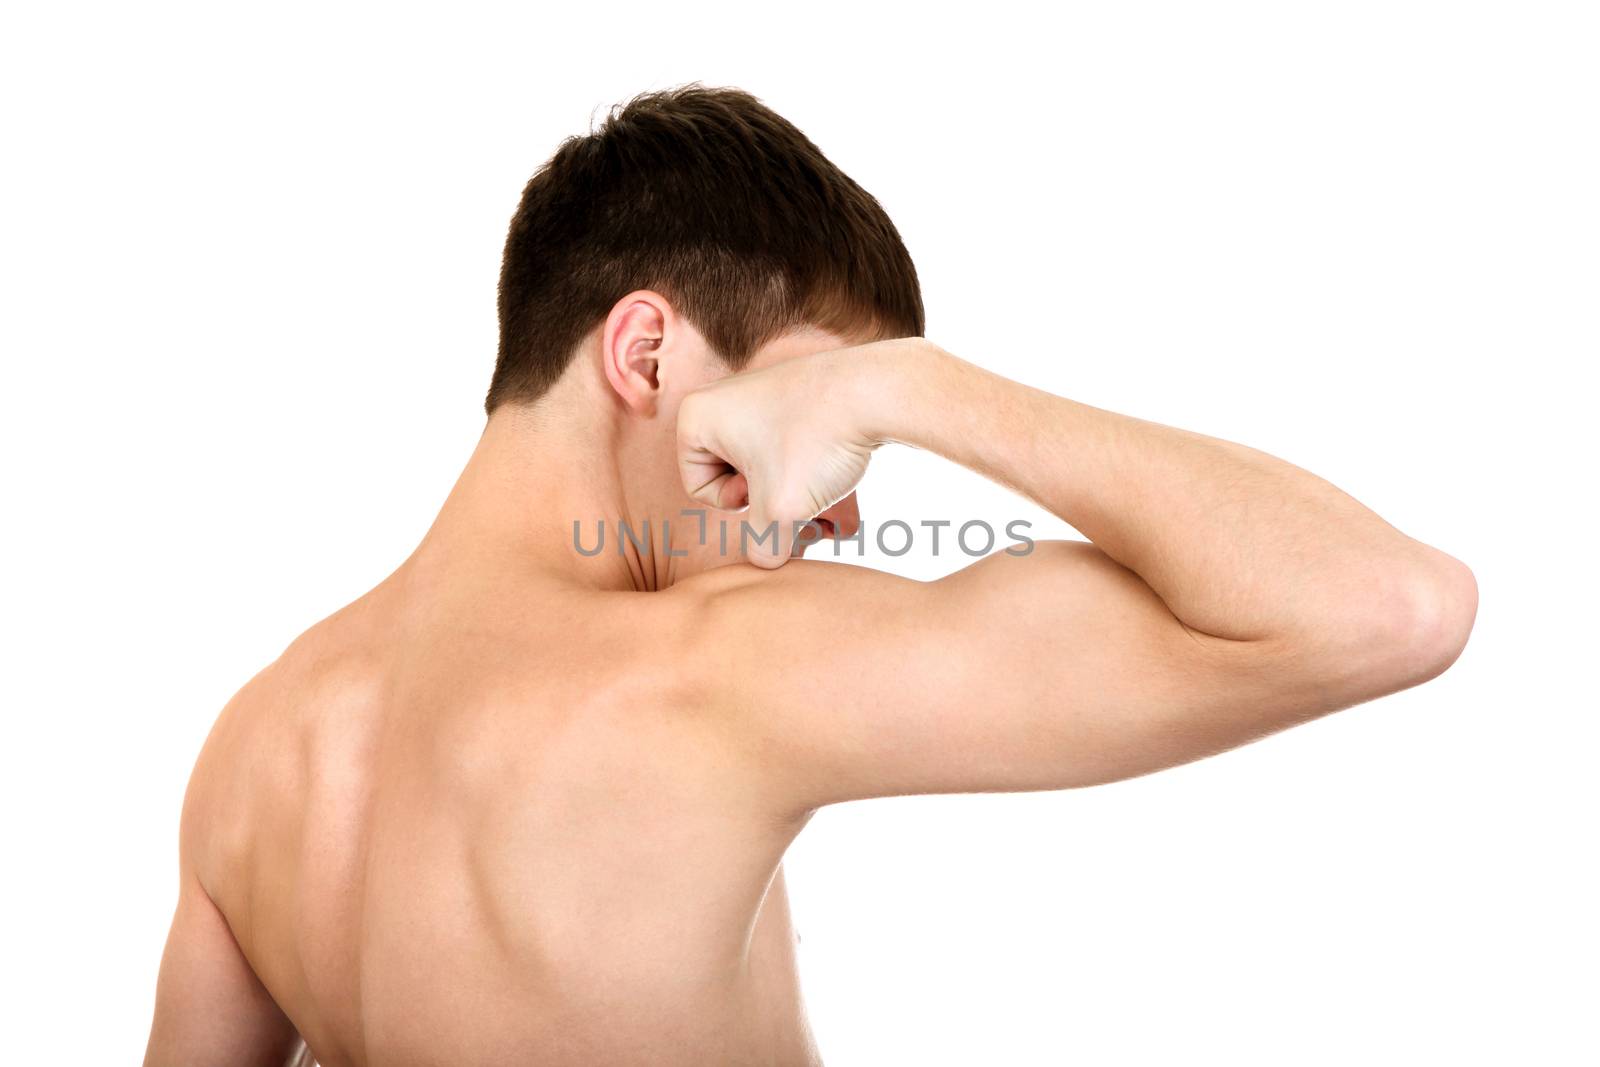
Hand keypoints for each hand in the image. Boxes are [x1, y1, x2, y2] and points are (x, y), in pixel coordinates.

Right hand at [676, 340, 913, 567]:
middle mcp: (720, 397)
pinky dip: (807, 465)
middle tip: (799, 486)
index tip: (771, 482)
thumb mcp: (781, 510)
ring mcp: (757, 391)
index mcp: (696, 416)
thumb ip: (763, 546)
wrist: (876, 392)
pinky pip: (787, 445)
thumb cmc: (817, 442)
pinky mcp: (792, 393)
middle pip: (732, 477)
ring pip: (765, 465)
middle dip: (768, 497)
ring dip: (791, 487)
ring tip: (824, 483)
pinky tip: (835, 466)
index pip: (699, 488)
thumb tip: (766, 562)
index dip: (739, 503)